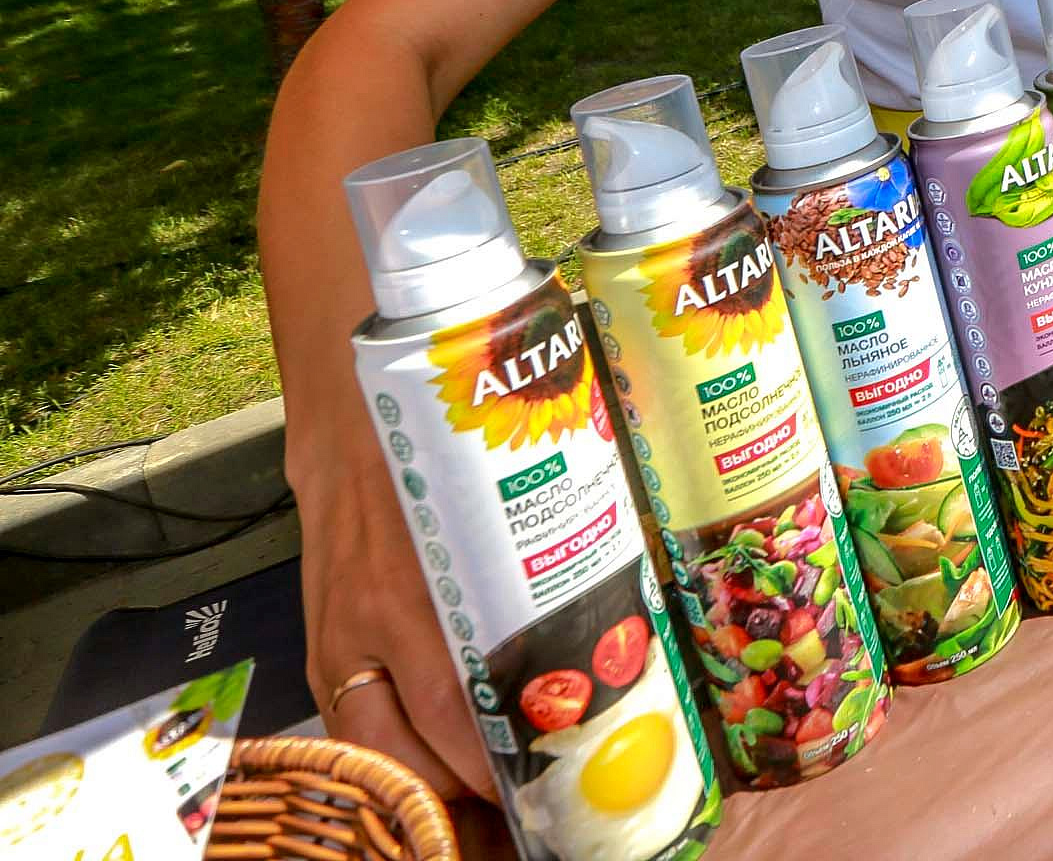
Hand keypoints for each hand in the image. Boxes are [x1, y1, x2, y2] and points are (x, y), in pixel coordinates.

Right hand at [297, 408, 494, 800]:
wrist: (348, 419)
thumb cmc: (428, 454)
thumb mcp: (478, 506)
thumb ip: (509, 571)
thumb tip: (573, 627)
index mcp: (405, 593)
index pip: (446, 705)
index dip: (484, 755)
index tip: (530, 777)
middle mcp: (359, 626)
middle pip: (398, 745)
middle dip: (452, 787)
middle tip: (507, 796)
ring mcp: (329, 638)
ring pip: (364, 744)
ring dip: (415, 778)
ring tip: (471, 787)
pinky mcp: (315, 639)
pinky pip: (343, 715)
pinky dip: (382, 747)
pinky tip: (421, 753)